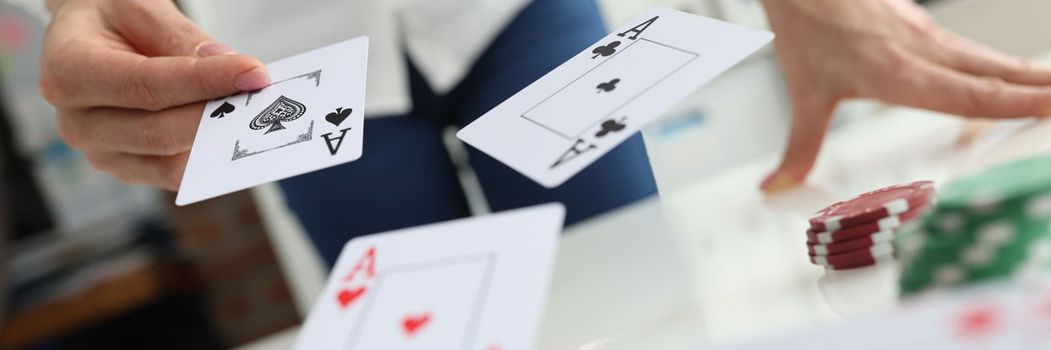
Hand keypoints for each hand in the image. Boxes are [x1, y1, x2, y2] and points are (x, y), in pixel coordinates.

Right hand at [40, 0, 269, 189]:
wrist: (88, 41)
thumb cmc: (113, 20)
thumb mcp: (140, 9)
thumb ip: (179, 37)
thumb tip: (224, 65)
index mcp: (68, 72)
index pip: (146, 86)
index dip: (204, 82)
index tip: (253, 72)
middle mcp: (77, 122)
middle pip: (160, 131)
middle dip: (218, 114)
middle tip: (265, 95)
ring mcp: (102, 153)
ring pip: (172, 161)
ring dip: (219, 139)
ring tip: (256, 113)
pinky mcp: (129, 169)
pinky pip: (177, 173)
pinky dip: (211, 156)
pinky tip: (237, 132)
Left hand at [759, 0, 1050, 192]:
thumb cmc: (807, 25)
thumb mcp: (803, 93)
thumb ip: (799, 147)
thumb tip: (776, 186)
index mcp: (898, 72)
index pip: (968, 94)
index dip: (1012, 104)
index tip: (1049, 109)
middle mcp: (921, 51)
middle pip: (992, 74)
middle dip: (1038, 89)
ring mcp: (925, 34)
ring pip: (985, 58)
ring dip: (1025, 74)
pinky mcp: (920, 24)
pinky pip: (969, 49)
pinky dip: (997, 63)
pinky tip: (1010, 72)